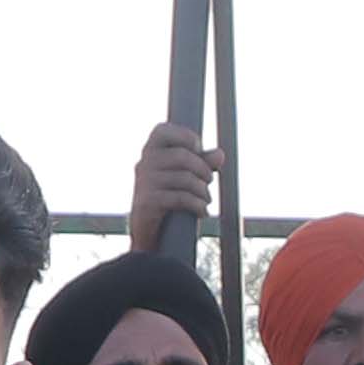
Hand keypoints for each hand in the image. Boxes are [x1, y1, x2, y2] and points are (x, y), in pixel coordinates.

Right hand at [129, 122, 219, 248]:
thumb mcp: (187, 178)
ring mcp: (143, 183)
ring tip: (206, 199)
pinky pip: (181, 198)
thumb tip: (220, 154)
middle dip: (203, 169)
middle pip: (182, 156)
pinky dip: (198, 206)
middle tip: (209, 181)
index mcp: (150, 152)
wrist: (150, 234)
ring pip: (184, 178)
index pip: (162, 130)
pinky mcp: (147, 203)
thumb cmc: (169, 200)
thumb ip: (203, 163)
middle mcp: (143, 164)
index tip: (198, 150)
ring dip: (203, 191)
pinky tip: (202, 212)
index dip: (185, 137)